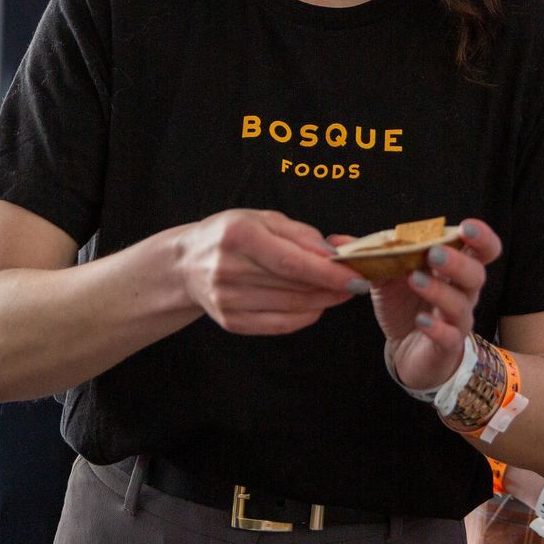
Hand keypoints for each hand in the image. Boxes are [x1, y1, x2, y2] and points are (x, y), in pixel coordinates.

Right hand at [175, 209, 364, 335]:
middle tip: (355, 282)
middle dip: (331, 287)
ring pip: (291, 307)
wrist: (187, 263)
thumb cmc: (232, 235)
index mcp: (238, 236)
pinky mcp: (230, 321)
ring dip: (322, 301)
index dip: (328, 273)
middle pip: (294, 286)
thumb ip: (301, 234)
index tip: (356, 277)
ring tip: (338, 292)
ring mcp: (227, 299)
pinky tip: (315, 305)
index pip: (291, 261)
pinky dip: (304, 317)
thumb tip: (335, 254)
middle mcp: (229, 269)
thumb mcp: (263, 219)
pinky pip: (278, 324)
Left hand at [367, 219, 501, 390]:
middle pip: (476, 274)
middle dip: (456, 261)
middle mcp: (463, 293)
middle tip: (433, 253)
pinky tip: (421, 321)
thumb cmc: (406, 306)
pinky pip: (449, 337)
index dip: (481, 237)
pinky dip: (436, 327)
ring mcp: (457, 320)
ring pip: (460, 304)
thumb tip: (336, 242)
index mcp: (454, 269)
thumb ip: (370, 257)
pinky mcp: (447, 345)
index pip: (482, 249)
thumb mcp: (388, 278)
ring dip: (439, 290)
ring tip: (414, 280)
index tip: (466, 226)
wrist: (406, 350)